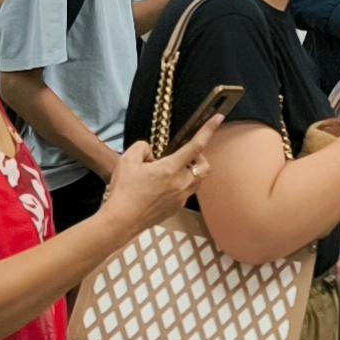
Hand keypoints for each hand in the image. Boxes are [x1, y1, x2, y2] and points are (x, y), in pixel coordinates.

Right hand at [99, 130, 213, 234]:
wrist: (121, 221)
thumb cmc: (124, 190)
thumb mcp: (128, 160)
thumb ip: (143, 147)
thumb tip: (152, 152)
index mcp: (171, 169)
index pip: (196, 145)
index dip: (208, 130)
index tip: (218, 118)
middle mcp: (181, 184)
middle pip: (204, 166)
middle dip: (199, 158)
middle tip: (183, 155)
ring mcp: (181, 198)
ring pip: (197, 181)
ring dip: (190, 172)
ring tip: (169, 171)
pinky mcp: (176, 209)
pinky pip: (185, 193)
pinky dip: (180, 185)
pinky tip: (161, 187)